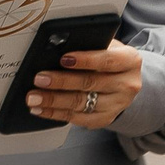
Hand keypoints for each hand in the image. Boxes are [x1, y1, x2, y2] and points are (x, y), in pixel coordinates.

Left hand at [29, 42, 143, 128]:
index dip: (85, 60)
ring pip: (81, 103)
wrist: (125, 81)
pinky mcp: (105, 119)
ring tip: (34, 97)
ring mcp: (117, 105)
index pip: (107, 60)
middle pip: (90, 83)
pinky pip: (77, 118)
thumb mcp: (107, 46)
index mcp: (130, 61)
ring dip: (54, 101)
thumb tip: (57, 46)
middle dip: (61, 81)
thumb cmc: (110, 59)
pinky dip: (56, 114)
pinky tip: (41, 109)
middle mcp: (127, 84)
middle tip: (39, 79)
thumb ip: (90, 45)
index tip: (63, 58)